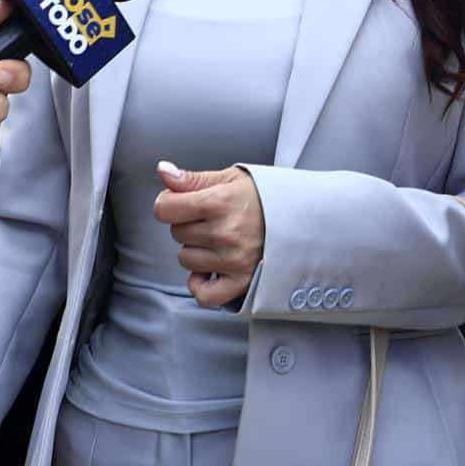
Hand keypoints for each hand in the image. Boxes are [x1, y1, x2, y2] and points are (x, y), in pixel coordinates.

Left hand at [153, 162, 265, 307]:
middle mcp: (224, 233)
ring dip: (196, 251)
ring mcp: (232, 260)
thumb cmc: (264, 197)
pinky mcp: (241, 281)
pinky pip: (204, 294)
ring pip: (186, 260)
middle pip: (176, 234)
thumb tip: (163, 171)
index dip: (168, 204)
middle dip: (188, 225)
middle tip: (212, 219)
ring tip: (218, 240)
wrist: (301, 216)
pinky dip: (201, 284)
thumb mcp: (230, 178)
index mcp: (218, 202)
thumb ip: (192, 179)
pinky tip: (210, 269)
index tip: (179, 203)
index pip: (164, 209)